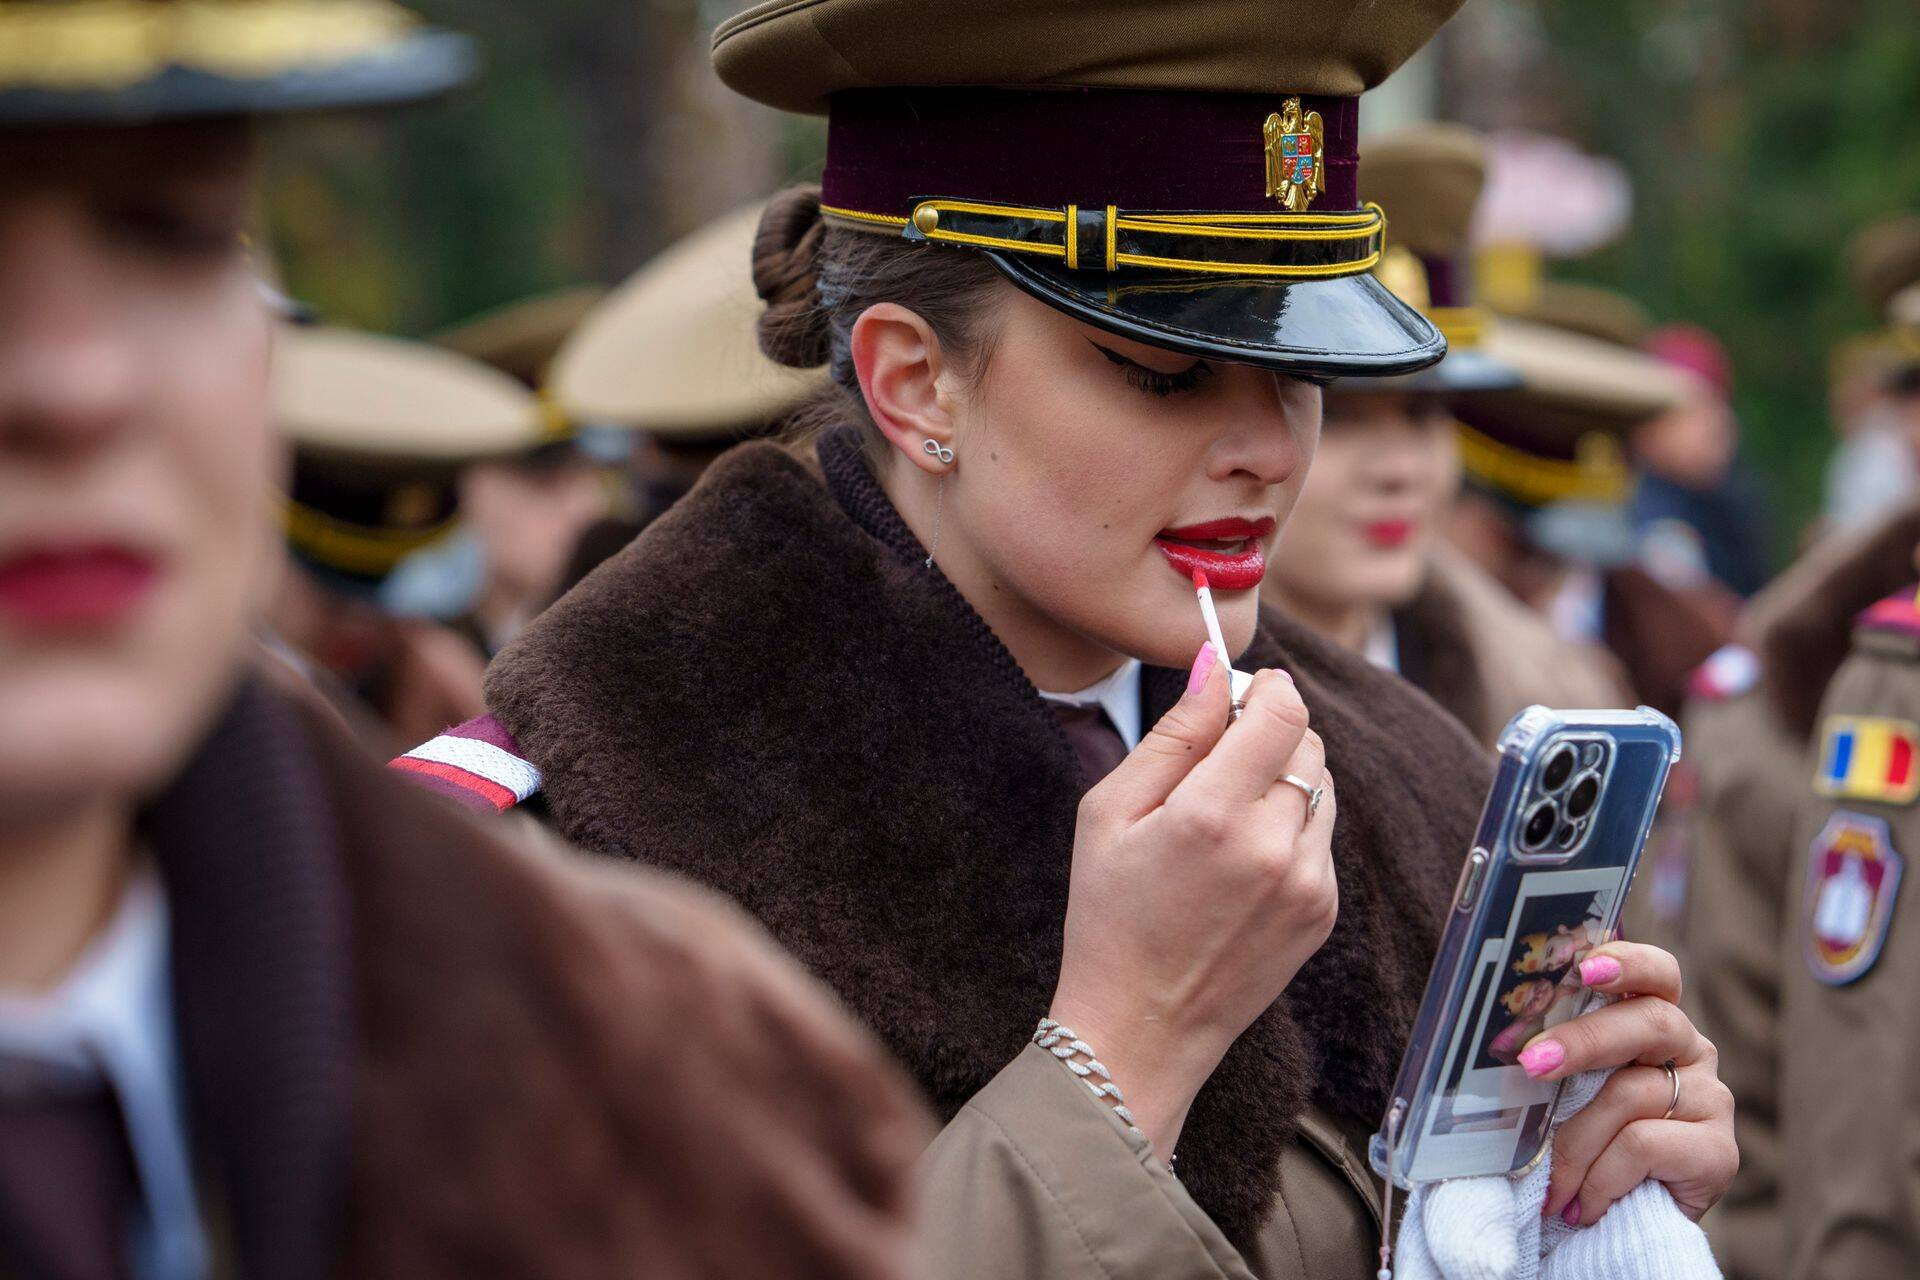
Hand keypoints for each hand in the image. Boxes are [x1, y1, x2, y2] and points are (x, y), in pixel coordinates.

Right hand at [1047, 643, 1337, 1157]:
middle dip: (1269, 733)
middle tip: (1216, 760)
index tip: (1241, 690)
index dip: (1266, 687)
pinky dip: (1289, 827)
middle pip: (1308, 742)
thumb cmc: (1108, 916)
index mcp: (1213, 816)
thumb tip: (1215, 665)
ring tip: (1223, 817)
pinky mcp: (1323, 910)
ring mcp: (1308, 884)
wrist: (1141, 1028)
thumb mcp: (1110, 814)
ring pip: (1322, 786)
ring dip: (1283, 779)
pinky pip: (1321, 835)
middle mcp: (1274, 847)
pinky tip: (1237, 861)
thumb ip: (1172, 735)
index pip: (1282, 712)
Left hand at [1516, 942, 1737, 1225]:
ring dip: (1575, 1142)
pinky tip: (1581, 1204)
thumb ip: (1549, 1057)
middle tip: (1531, 1062)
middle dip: (1583, 1040)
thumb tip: (1492, 1041)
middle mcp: (1690, 1051)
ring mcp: (1710, 1099)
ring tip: (1551, 1183)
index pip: (1656, 974)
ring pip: (1631, 1093)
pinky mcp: (1720, 1152)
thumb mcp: (1560, 1093)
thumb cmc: (1580, 1145)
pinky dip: (1600, 1177)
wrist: (1617, 1227)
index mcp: (1651, 1022)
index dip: (1627, 962)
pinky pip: (1643, 1145)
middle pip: (1649, 1022)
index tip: (1585, 966)